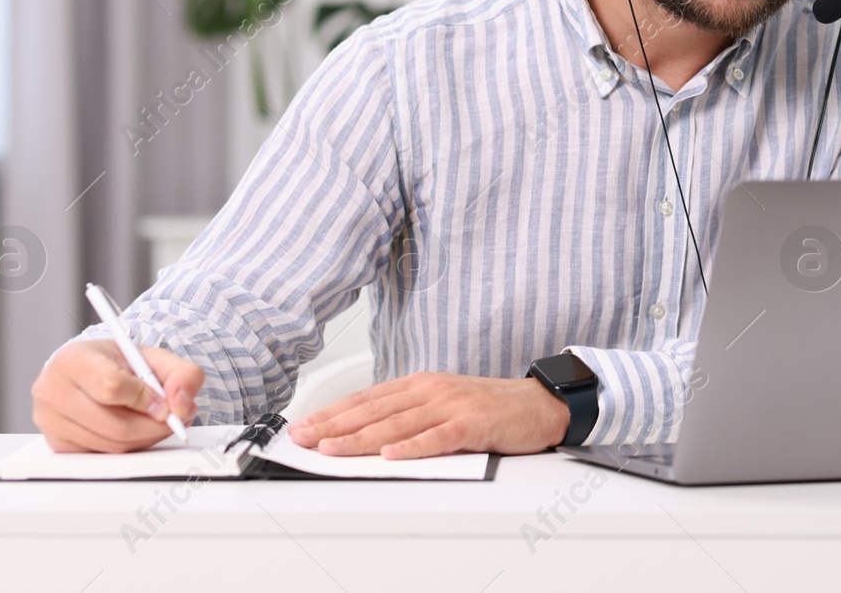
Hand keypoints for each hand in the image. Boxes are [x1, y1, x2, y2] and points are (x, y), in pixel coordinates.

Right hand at [31, 340, 202, 452]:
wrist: (88, 370)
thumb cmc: (116, 363)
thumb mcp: (153, 357)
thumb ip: (181, 374)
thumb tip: (182, 405)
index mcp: (73, 360)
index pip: (112, 386)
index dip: (146, 400)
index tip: (164, 403)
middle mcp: (53, 391)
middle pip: (115, 425)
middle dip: (153, 427)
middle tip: (173, 420)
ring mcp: (51, 421)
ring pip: (111, 445)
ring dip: (144, 439)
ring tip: (157, 422)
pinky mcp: (57, 443)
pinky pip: (102, 456)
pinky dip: (127, 448)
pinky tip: (135, 430)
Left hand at [288, 371, 570, 458]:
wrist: (537, 404)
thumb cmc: (488, 407)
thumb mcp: (441, 404)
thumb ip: (407, 415)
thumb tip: (366, 433)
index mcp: (419, 384)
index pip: (366, 399)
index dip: (332, 412)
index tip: (303, 425)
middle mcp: (431, 390)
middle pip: (374, 410)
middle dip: (334, 425)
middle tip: (303, 438)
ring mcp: (451, 405)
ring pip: (398, 424)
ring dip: (361, 438)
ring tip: (331, 449)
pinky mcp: (473, 423)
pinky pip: (438, 437)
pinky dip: (413, 447)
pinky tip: (391, 455)